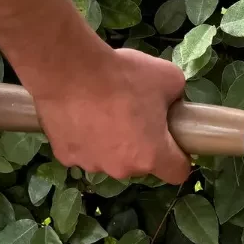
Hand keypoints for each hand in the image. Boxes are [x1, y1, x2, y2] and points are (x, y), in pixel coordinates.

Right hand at [27, 47, 191, 184]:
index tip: (172, 140)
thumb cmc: (122, 76)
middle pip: (139, 164)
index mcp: (151, 156)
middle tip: (132, 113)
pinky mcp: (65, 156)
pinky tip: (79, 114)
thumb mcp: (168, 76)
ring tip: (101, 110)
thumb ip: (176, 96)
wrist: (70, 70)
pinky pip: (82, 150)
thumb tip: (172, 102)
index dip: (178, 157)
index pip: (177, 173)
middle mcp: (122, 169)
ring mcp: (91, 165)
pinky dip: (83, 138)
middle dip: (140, 144)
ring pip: (109, 159)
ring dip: (109, 142)